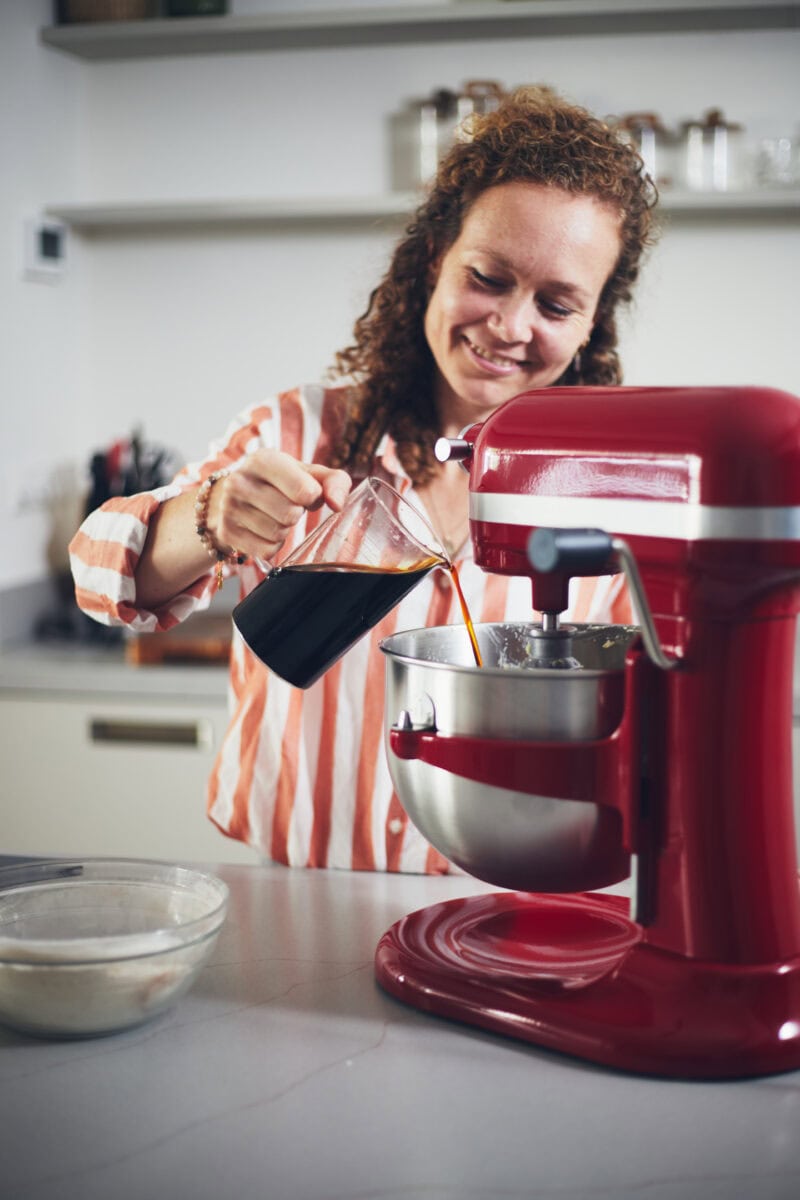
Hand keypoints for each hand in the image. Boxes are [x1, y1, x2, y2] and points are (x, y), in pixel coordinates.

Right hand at [208, 450, 351, 560]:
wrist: (232, 495)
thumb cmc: (280, 482)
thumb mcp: (307, 473)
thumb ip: (334, 482)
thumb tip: (337, 505)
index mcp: (263, 460)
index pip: (304, 490)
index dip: (313, 497)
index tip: (305, 493)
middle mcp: (240, 481)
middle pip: (290, 515)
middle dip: (296, 514)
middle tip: (287, 505)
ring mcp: (229, 508)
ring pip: (277, 534)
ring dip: (284, 530)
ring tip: (273, 516)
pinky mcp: (227, 533)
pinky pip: (266, 550)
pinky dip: (272, 545)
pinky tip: (263, 530)